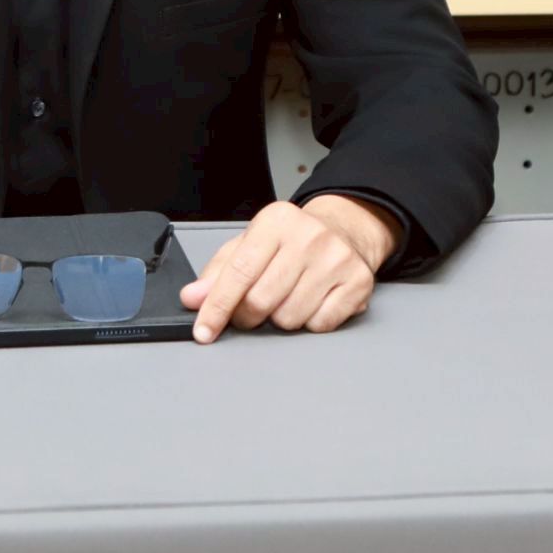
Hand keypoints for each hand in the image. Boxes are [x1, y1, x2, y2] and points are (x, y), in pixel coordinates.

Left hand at [179, 197, 396, 342]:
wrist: (344, 230)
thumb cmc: (290, 241)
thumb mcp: (250, 245)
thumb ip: (218, 273)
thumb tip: (193, 298)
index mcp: (276, 221)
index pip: (238, 273)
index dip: (216, 308)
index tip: (204, 331)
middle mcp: (309, 236)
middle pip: (261, 301)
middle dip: (248, 316)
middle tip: (252, 310)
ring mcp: (337, 258)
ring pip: (289, 318)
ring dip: (281, 318)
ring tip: (288, 297)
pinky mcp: (358, 282)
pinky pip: (320, 324)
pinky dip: (310, 322)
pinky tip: (312, 301)